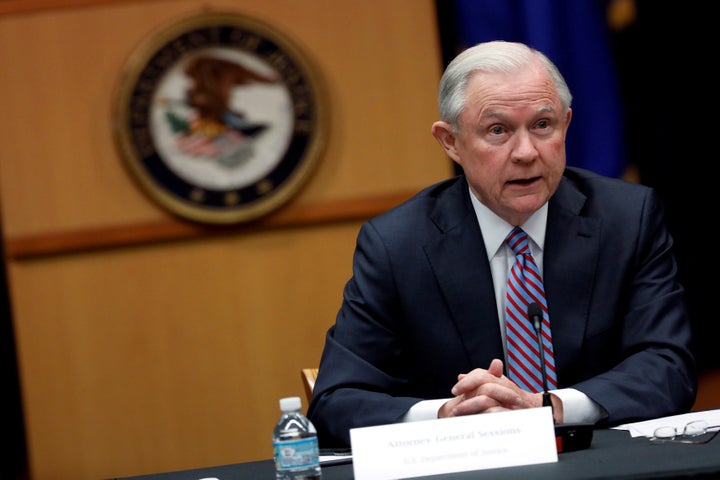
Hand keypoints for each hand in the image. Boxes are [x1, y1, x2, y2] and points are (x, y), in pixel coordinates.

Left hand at [437, 358, 562, 422]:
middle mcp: (508, 390)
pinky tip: (474, 422)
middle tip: (455, 402)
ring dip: (472, 406)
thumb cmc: (519, 401)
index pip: (483, 375)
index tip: (456, 389)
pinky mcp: (515, 416)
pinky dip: (484, 418)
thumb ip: (482, 381)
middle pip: (485, 385)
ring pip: (489, 398)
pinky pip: (497, 415)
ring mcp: (512, 403)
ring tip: (459, 413)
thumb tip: (461, 377)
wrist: (544, 412)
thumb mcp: (500, 387)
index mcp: (502, 382)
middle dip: (468, 392)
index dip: (468, 380)